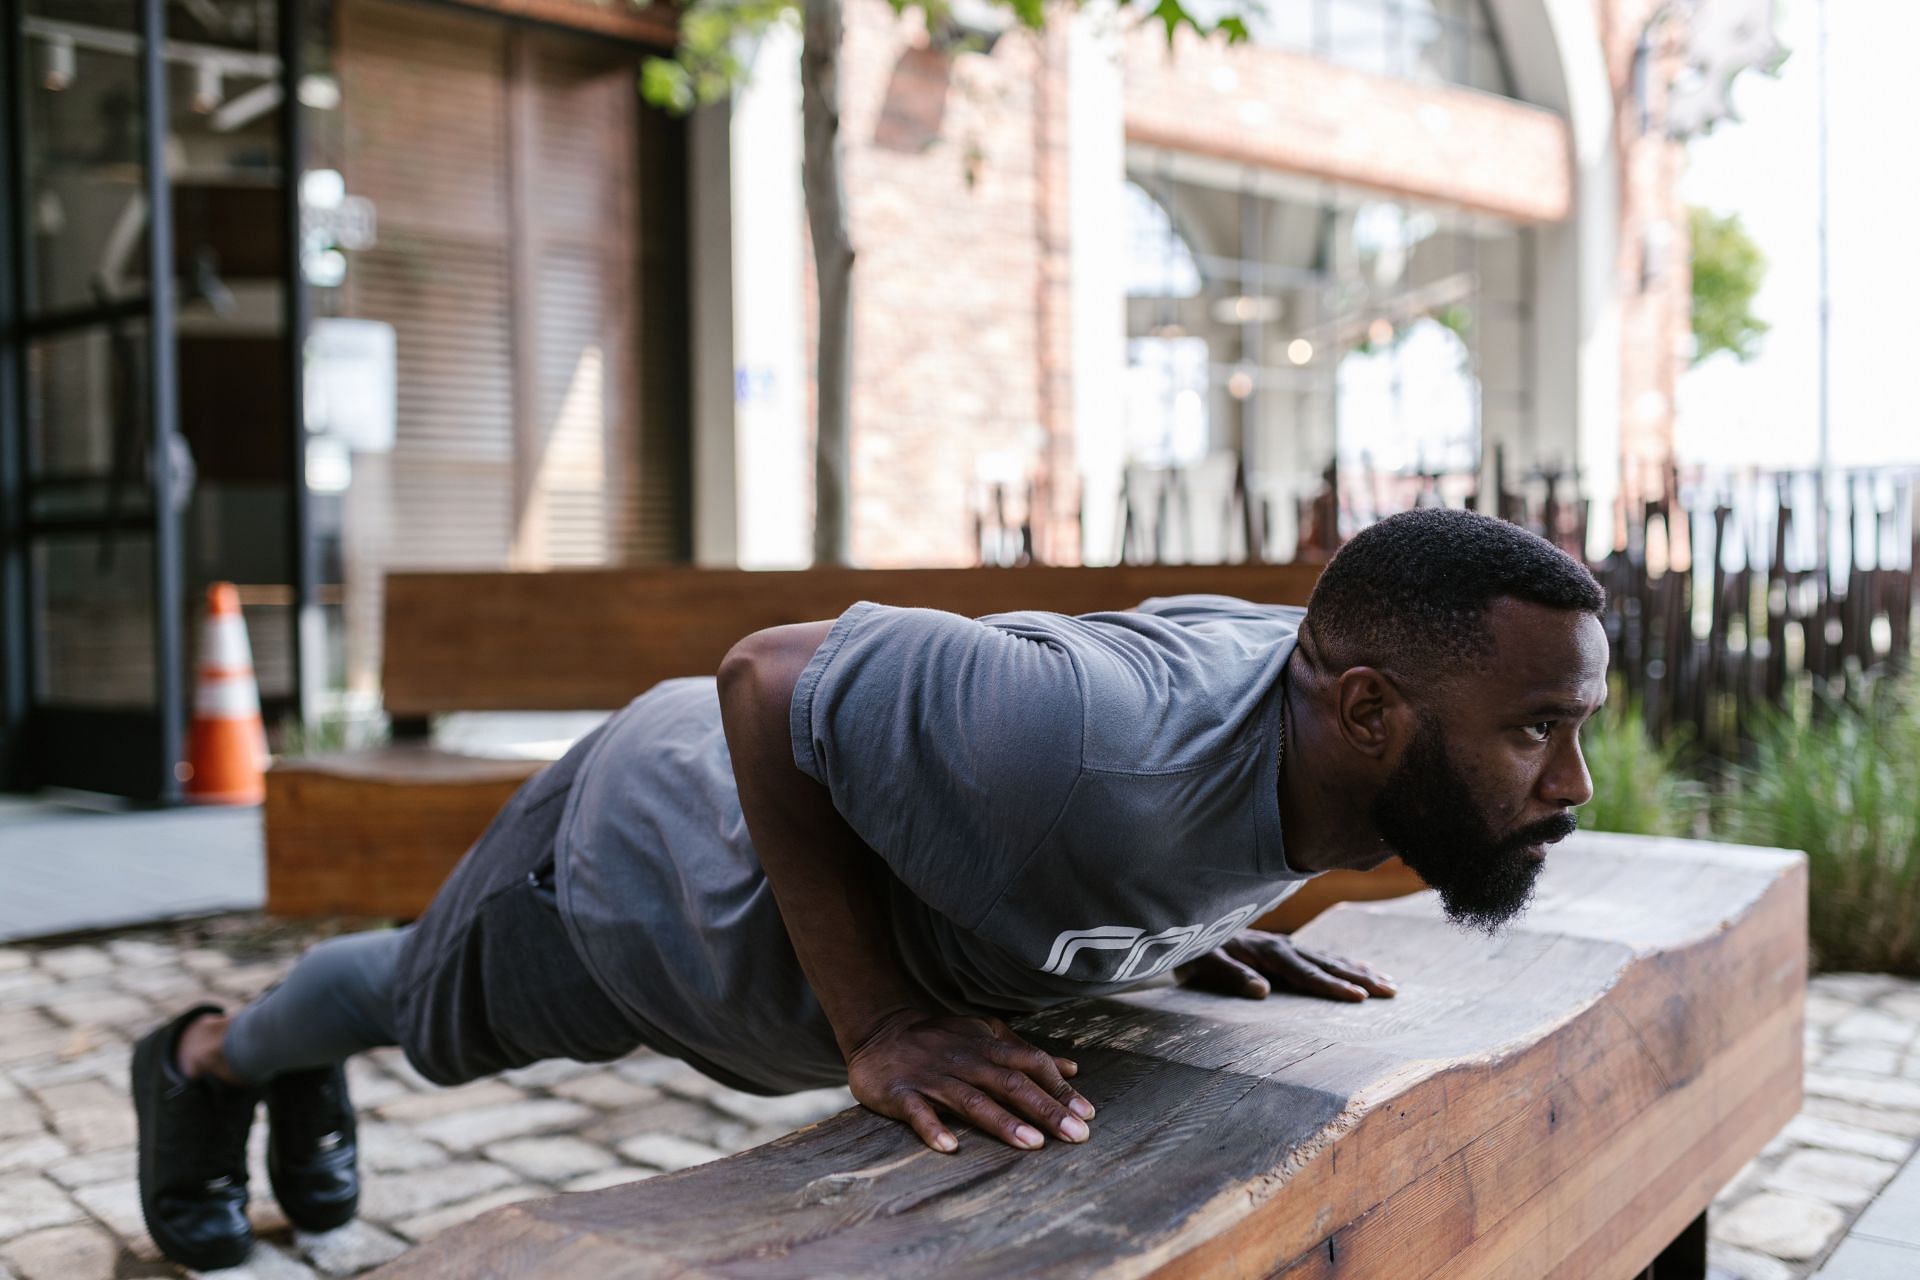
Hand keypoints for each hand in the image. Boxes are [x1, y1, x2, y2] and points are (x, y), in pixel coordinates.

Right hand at [845, 1009, 1095, 1153]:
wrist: (879, 1031)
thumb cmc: (941, 1039)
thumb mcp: (985, 1035)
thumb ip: (1026, 1052)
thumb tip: (1073, 1069)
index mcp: (986, 1046)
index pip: (1031, 1064)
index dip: (1058, 1088)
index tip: (1087, 1114)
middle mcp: (965, 1061)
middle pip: (1010, 1084)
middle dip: (1045, 1109)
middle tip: (1077, 1135)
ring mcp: (933, 1078)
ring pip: (972, 1100)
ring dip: (1002, 1121)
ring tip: (1032, 1143)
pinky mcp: (902, 1093)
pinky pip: (918, 1112)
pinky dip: (933, 1128)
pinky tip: (949, 1147)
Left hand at [1176, 930, 1396, 1002]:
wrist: (1187, 925)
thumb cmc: (1194, 950)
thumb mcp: (1204, 962)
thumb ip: (1231, 974)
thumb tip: (1262, 990)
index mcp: (1266, 952)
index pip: (1305, 973)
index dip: (1331, 986)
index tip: (1358, 997)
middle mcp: (1283, 946)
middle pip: (1328, 964)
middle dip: (1360, 979)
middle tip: (1391, 992)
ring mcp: (1287, 945)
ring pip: (1331, 959)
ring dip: (1361, 971)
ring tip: (1390, 984)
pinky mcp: (1286, 948)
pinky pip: (1323, 956)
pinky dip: (1346, 963)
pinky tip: (1364, 969)